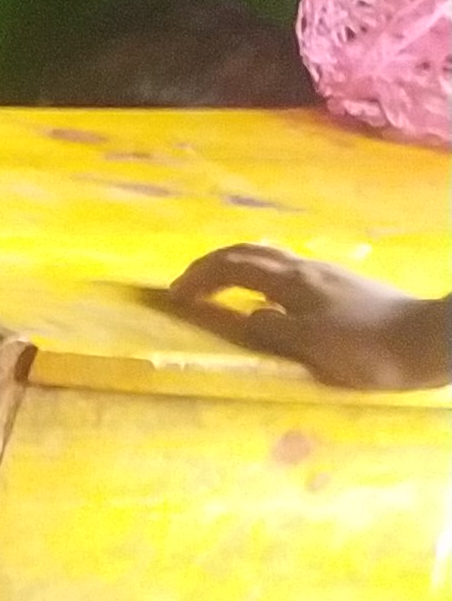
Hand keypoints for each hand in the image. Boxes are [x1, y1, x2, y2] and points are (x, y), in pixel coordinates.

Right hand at [169, 245, 451, 390]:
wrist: (433, 340)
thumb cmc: (370, 348)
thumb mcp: (314, 347)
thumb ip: (274, 330)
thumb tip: (249, 316)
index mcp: (294, 282)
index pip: (234, 266)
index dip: (199, 277)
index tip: (174, 295)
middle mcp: (308, 270)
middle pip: (251, 252)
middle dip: (213, 264)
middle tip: (188, 283)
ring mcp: (329, 276)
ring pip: (272, 259)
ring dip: (239, 267)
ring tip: (222, 286)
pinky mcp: (345, 287)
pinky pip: (289, 271)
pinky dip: (263, 276)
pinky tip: (270, 297)